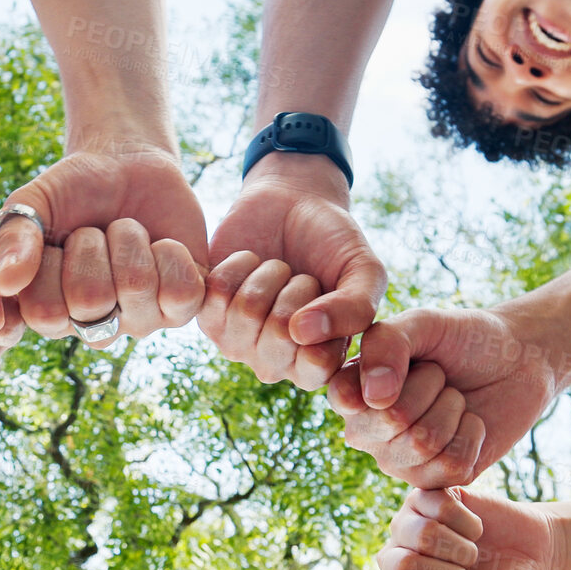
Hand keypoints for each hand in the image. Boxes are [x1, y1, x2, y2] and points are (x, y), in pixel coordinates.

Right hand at [0, 147, 207, 347]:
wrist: (129, 165)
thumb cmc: (72, 190)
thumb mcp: (31, 205)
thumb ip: (13, 239)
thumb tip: (5, 284)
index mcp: (51, 312)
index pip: (45, 313)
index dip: (51, 265)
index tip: (56, 241)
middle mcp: (95, 326)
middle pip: (92, 300)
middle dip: (93, 244)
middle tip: (95, 232)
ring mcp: (140, 320)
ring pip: (137, 287)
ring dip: (131, 240)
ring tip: (127, 232)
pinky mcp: (182, 306)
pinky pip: (182, 293)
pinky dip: (172, 253)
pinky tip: (162, 244)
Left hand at [201, 157, 384, 389]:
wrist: (293, 205)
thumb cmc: (333, 244)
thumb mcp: (364, 271)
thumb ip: (356, 308)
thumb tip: (302, 333)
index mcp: (318, 364)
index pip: (316, 364)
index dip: (325, 317)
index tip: (328, 294)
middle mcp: (275, 363)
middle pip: (279, 335)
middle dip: (296, 289)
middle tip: (300, 278)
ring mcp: (237, 342)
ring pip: (247, 311)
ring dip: (268, 274)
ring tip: (276, 270)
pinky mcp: (206, 314)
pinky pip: (218, 291)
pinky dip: (240, 263)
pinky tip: (250, 263)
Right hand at [328, 307, 562, 486]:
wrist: (517, 361)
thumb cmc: (463, 339)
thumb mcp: (422, 323)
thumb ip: (387, 343)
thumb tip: (376, 399)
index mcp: (350, 392)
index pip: (347, 396)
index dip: (390, 372)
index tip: (412, 358)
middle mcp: (365, 432)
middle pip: (392, 418)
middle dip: (431, 386)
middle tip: (440, 377)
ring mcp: (397, 461)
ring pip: (424, 444)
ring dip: (454, 409)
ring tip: (455, 398)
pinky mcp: (434, 480)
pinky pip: (452, 465)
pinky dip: (472, 435)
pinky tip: (469, 423)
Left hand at [380, 487, 560, 569]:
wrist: (533, 556)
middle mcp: (394, 559)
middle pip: (403, 568)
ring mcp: (408, 524)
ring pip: (424, 535)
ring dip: (462, 549)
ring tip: (471, 554)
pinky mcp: (429, 495)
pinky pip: (442, 505)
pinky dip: (470, 523)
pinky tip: (473, 530)